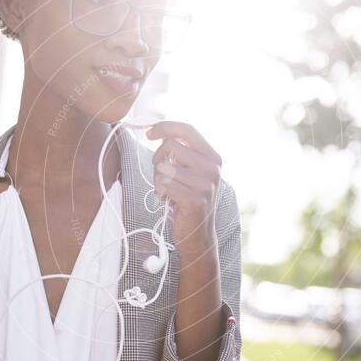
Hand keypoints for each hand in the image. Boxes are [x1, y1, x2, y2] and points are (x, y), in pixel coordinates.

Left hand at [146, 121, 222, 256]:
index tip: (148, 133)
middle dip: (157, 158)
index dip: (165, 127)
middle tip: (161, 174)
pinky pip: (164, 184)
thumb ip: (180, 151)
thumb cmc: (187, 198)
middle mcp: (213, 168)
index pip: (187, 130)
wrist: (198, 234)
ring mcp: (206, 184)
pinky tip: (168, 200)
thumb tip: (156, 131)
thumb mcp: (189, 171)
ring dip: (158, 179)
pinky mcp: (196, 199)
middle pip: (171, 146)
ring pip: (164, 167)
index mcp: (212, 156)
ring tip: (168, 190)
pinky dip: (160, 192)